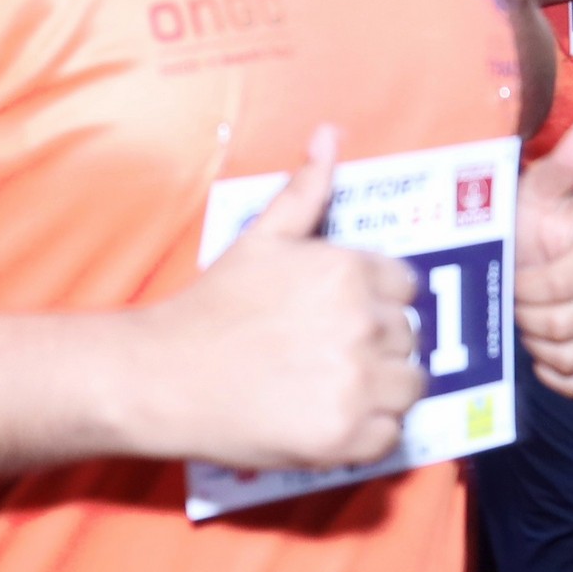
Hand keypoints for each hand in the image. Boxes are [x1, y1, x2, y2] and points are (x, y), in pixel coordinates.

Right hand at [119, 129, 419, 469]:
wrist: (163, 375)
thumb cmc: (212, 306)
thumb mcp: (261, 237)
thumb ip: (306, 189)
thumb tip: (329, 134)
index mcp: (350, 270)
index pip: (406, 288)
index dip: (376, 303)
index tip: (340, 318)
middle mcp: (363, 324)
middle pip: (409, 338)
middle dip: (377, 346)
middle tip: (326, 355)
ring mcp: (357, 384)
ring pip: (408, 387)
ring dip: (381, 391)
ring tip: (331, 388)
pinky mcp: (346, 437)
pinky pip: (389, 436)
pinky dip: (367, 434)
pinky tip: (326, 419)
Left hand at [516, 113, 572, 396]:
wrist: (536, 251)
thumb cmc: (534, 219)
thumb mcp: (541, 190)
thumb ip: (568, 163)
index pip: (558, 290)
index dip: (524, 287)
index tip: (513, 271)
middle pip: (560, 328)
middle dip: (526, 314)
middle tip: (515, 294)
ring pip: (568, 358)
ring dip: (535, 341)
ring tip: (526, 314)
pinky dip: (552, 371)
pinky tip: (538, 348)